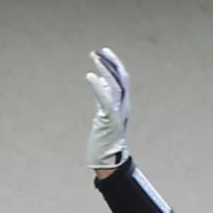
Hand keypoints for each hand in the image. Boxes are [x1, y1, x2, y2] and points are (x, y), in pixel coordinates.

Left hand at [85, 47, 131, 169]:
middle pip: (121, 78)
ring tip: (94, 57)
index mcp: (123, 104)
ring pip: (114, 85)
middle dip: (111, 62)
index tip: (104, 52)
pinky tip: (89, 76)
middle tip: (99, 50)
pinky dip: (98, 87)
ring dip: (104, 69)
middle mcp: (123, 106)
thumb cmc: (105, 139)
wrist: (108, 161)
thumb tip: (100, 79)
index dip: (114, 64)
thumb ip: (103, 97)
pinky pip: (105, 100)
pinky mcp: (109, 120)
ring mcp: (117, 113)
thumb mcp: (104, 114)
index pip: (122, 78)